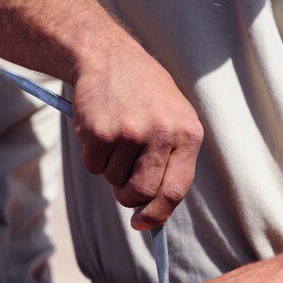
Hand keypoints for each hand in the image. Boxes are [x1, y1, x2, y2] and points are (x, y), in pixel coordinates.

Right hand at [73, 35, 202, 229]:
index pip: (175, 190)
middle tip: (123, 188)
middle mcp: (162, 133)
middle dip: (129, 198)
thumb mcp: (173, 119)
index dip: (158, 214)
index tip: (144, 225)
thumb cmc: (145, 94)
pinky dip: (94, 157)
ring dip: (111, 170)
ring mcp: (130, 132)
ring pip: (114, 180)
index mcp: (188, 134)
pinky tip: (101, 130)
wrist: (108, 57)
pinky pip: (94, 166)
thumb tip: (154, 209)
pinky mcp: (101, 131)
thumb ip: (171, 162)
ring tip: (117, 138)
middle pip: (142, 192)